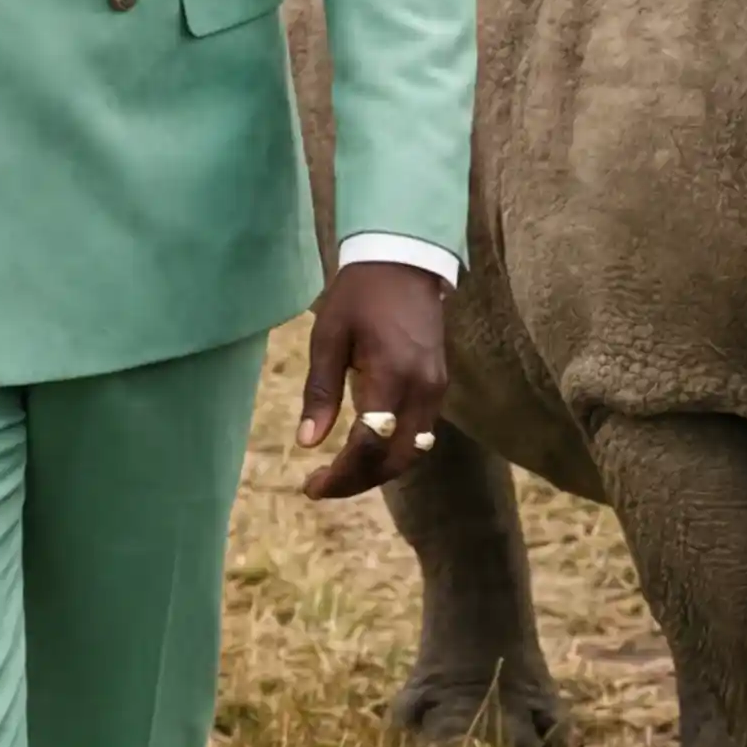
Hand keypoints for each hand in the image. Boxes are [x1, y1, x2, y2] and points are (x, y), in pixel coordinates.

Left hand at [295, 260, 449, 498]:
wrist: (404, 260)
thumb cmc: (359, 295)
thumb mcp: (328, 337)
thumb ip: (320, 392)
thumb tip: (307, 443)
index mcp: (391, 375)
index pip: (370, 445)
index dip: (341, 475)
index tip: (311, 486)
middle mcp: (421, 388)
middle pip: (396, 460)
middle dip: (359, 482)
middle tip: (323, 486)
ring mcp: (435, 388)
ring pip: (413, 452)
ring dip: (378, 471)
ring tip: (341, 474)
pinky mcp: (439, 384)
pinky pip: (420, 433)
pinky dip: (395, 451)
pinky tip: (367, 450)